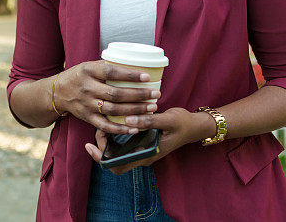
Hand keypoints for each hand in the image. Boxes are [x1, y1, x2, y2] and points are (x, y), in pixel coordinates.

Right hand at [55, 61, 161, 134]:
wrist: (58, 92)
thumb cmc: (79, 76)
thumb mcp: (89, 65)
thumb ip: (107, 66)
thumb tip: (133, 63)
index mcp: (88, 71)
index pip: (111, 72)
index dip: (129, 75)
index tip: (147, 76)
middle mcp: (87, 88)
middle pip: (115, 94)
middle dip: (138, 95)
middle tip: (155, 94)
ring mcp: (87, 105)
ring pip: (113, 110)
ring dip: (134, 111)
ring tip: (151, 108)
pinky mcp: (87, 118)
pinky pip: (105, 126)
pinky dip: (120, 128)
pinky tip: (135, 128)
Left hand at [84, 108, 209, 174]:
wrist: (195, 126)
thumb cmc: (183, 123)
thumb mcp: (168, 120)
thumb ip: (149, 121)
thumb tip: (128, 120)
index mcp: (146, 155)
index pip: (117, 166)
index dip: (100, 158)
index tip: (90, 144)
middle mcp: (141, 155)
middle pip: (113, 159)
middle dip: (101, 145)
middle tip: (99, 126)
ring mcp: (141, 149)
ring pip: (117, 150)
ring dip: (108, 138)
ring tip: (104, 120)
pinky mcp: (142, 141)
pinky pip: (124, 142)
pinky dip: (115, 132)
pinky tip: (113, 118)